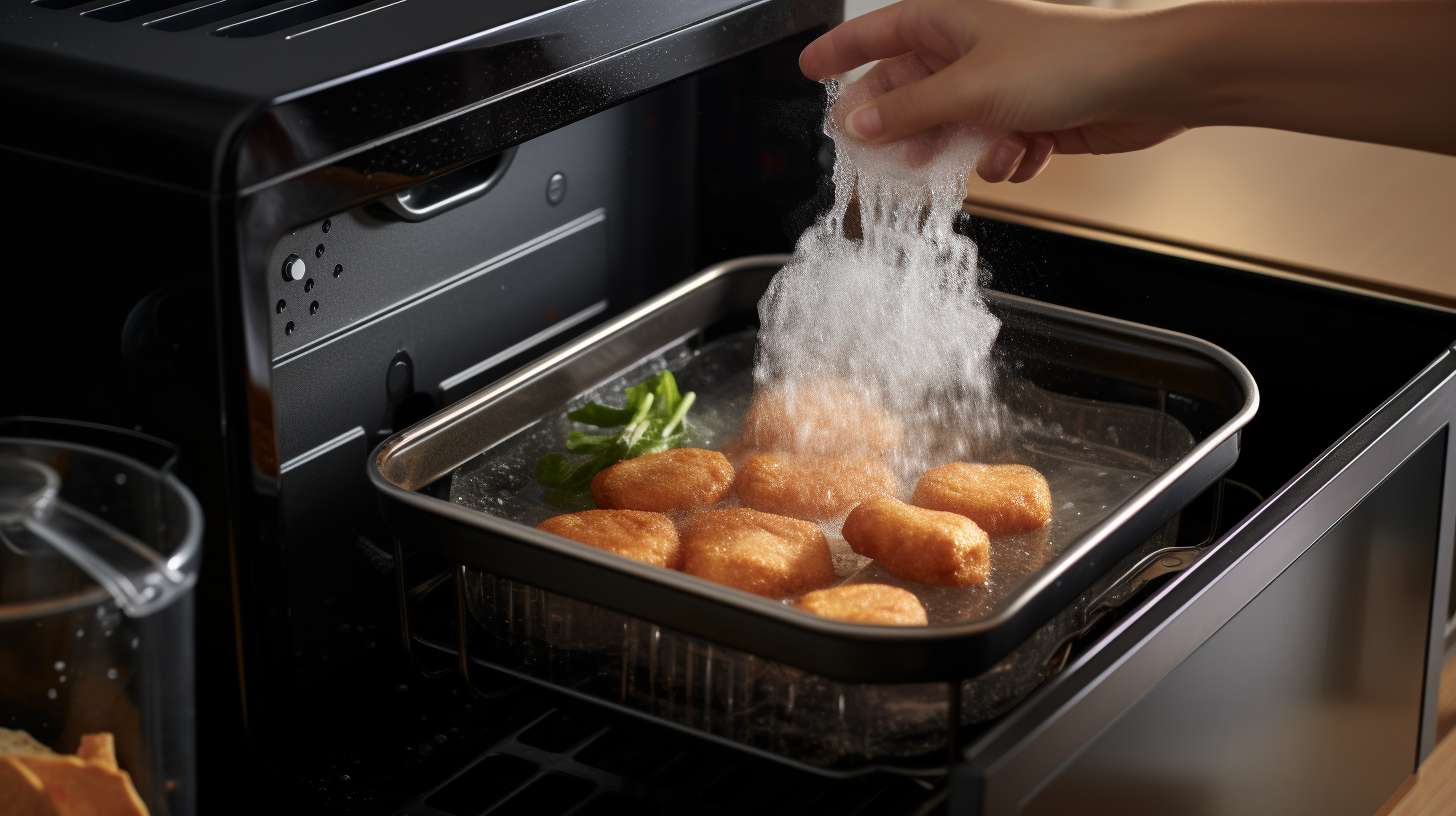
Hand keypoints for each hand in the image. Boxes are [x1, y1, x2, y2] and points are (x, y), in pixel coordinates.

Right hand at [800, 0, 1186, 182]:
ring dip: (960, 150)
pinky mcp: (1033, 117)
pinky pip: (994, 147)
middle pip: (911, 90)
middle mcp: (973, 50)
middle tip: (877, 154)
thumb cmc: (1068, 61)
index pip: (878, 32)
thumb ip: (907, 111)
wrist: (1149, 83)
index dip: (840, 51)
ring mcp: (1003, 85)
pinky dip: (1005, 159)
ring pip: (952, 127)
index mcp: (951, 21)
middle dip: (901, 125)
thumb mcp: (970, 90)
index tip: (808, 70)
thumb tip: (855, 122)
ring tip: (974, 157)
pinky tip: (1025, 155)